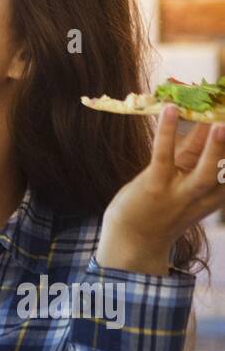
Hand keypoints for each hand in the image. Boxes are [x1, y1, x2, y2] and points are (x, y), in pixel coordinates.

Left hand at [97, 106, 224, 274]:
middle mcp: (203, 196)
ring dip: (213, 148)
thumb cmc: (160, 204)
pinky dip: (167, 132)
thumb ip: (194, 151)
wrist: (133, 240)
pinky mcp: (155, 186)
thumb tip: (201, 116)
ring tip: (219, 124)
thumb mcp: (184, 180)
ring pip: (203, 173)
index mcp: (215, 194)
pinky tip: (170, 110)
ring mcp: (179, 193)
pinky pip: (164, 156)